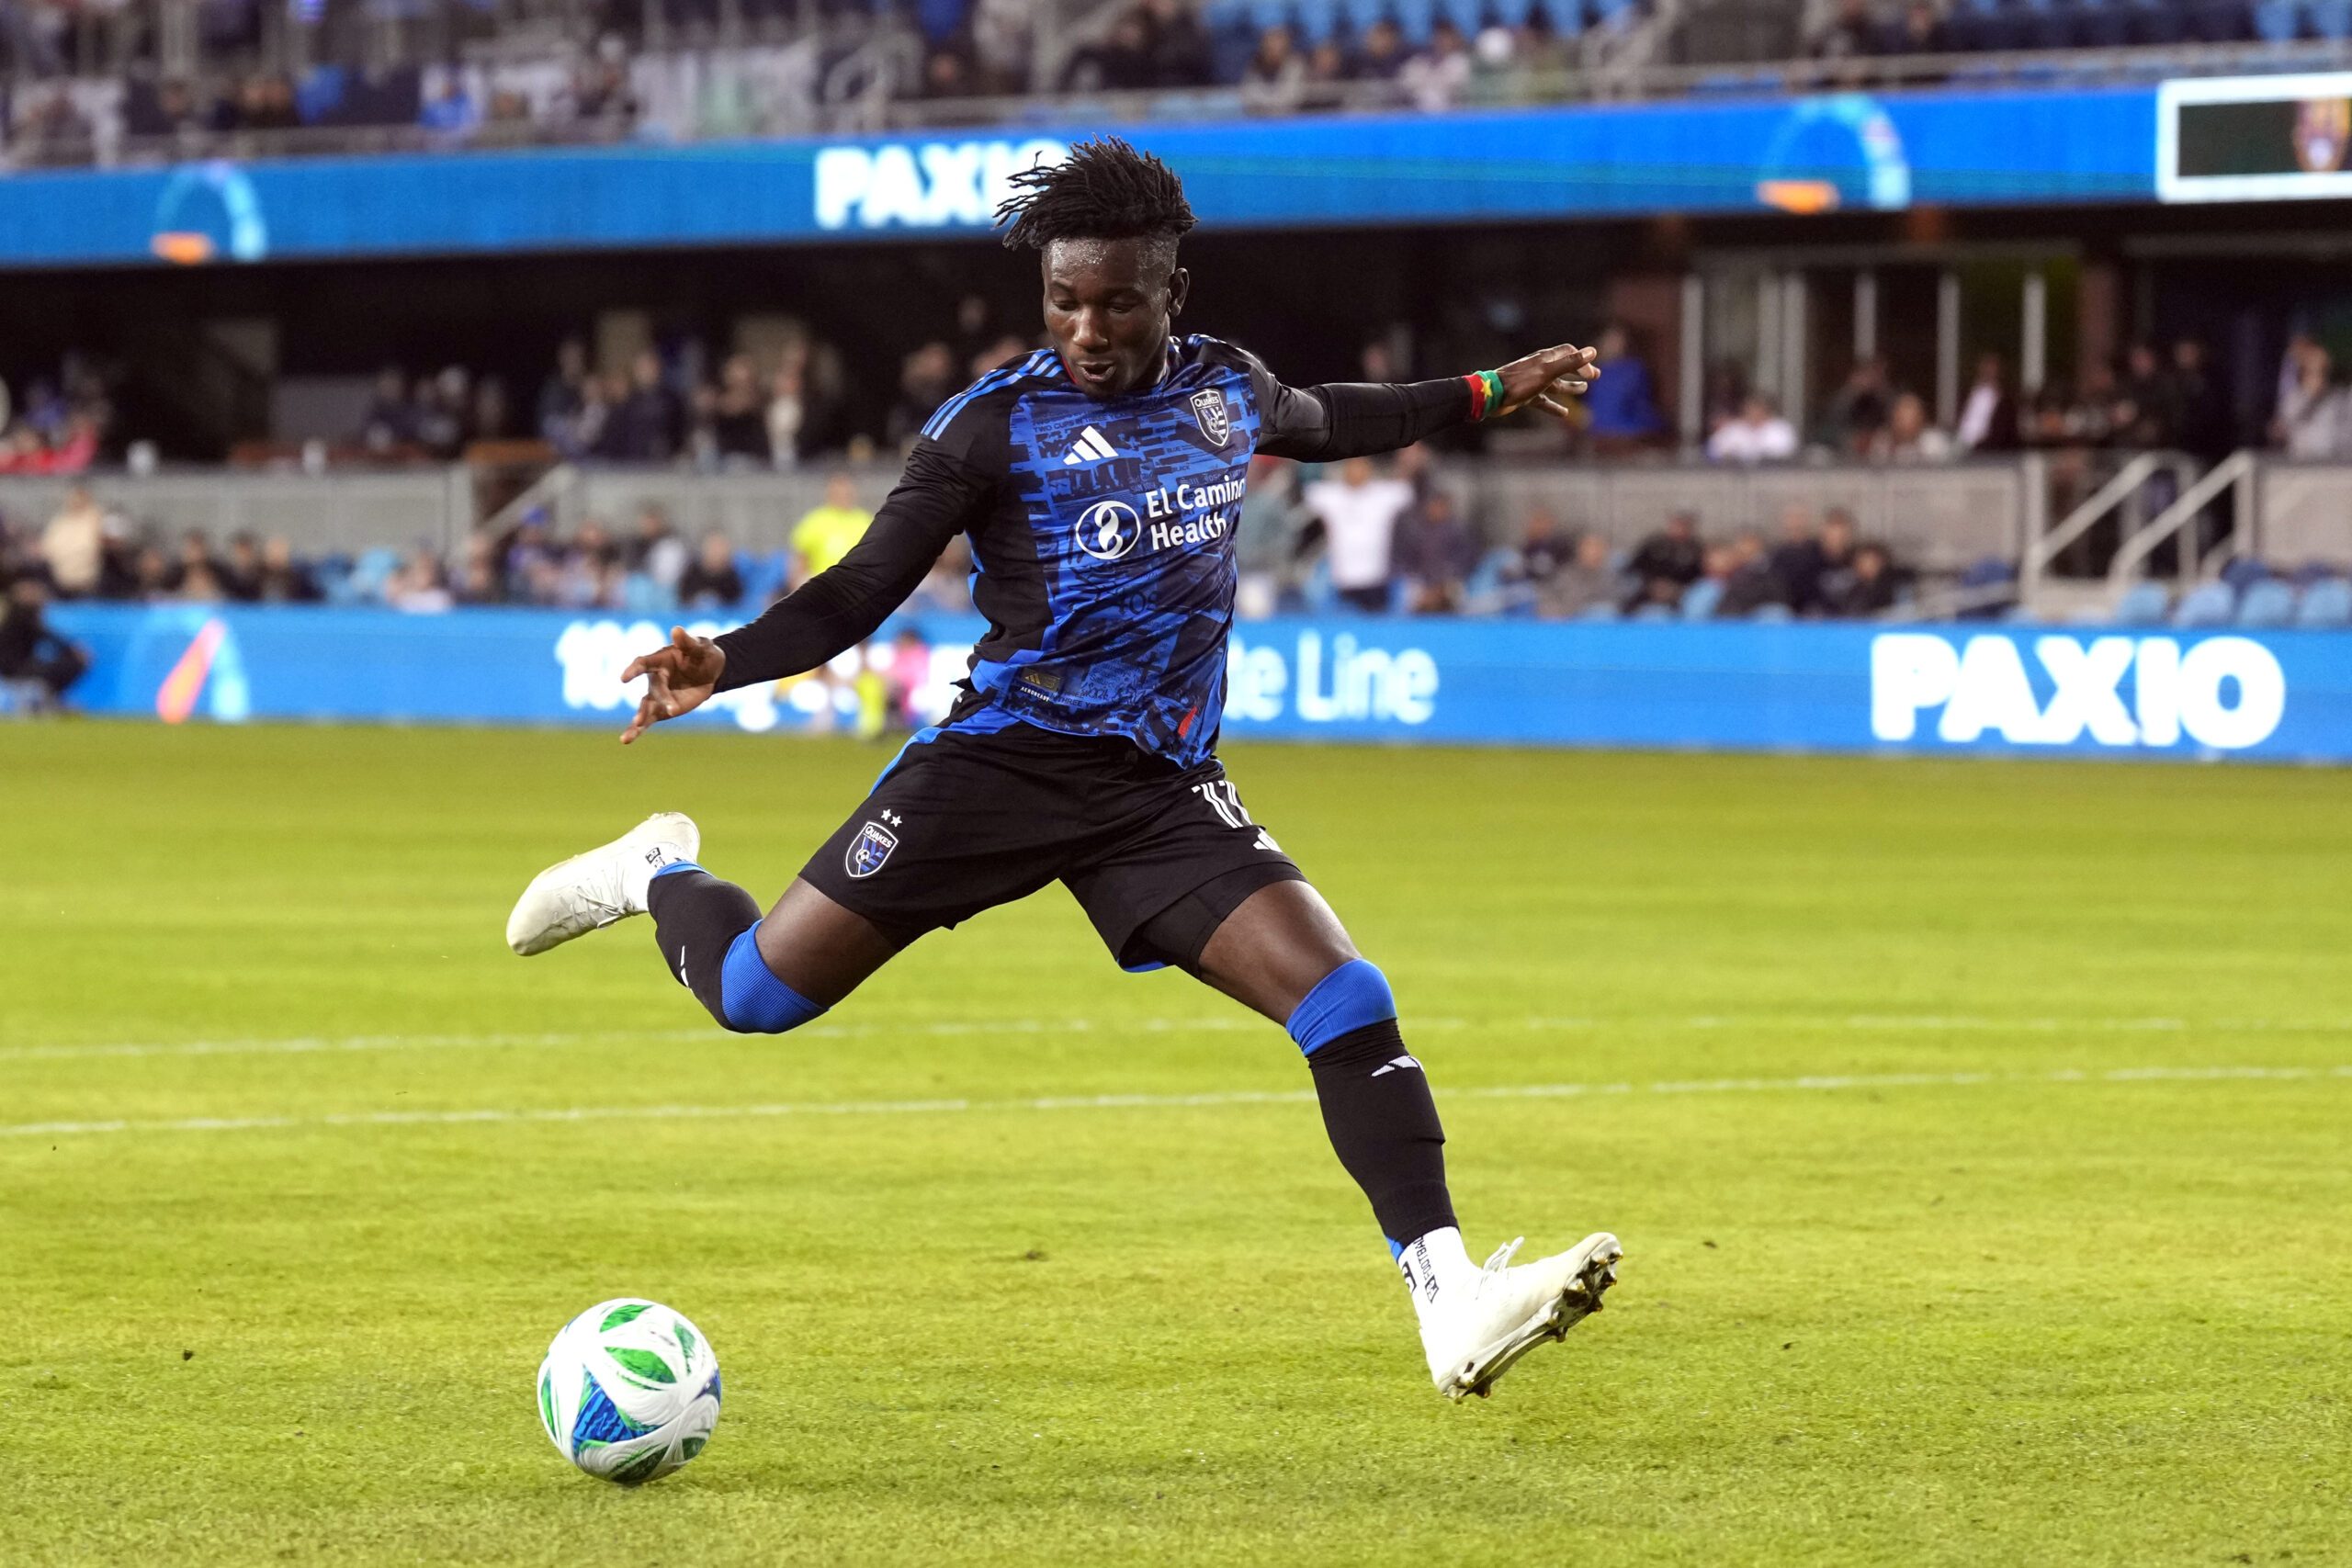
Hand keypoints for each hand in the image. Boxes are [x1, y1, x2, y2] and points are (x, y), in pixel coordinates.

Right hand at [618, 626, 725, 743]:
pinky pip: (648, 720)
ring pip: (645, 707)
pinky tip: (625, 739)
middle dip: (663, 699)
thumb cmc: (704, 654)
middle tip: (673, 710)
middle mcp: (655, 678)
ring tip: (635, 726)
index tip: (624, 678)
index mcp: (660, 660)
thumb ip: (688, 642)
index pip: (643, 663)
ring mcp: (657, 695)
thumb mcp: (701, 647)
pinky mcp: (661, 710)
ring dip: (640, 717)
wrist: (711, 672)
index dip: (634, 670)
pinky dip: (637, 730)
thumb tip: (676, 630)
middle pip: (655, 690)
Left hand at [1495, 343, 1601, 422]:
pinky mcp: (1525, 396)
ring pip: (1555, 384)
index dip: (1582, 360)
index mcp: (1545, 358)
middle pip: (1564, 367)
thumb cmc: (1520, 382)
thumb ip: (1570, 362)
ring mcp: (1532, 382)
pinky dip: (1554, 406)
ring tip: (1583, 390)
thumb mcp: (1548, 372)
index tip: (1592, 373)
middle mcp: (1540, 368)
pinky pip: (1544, 400)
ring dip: (1570, 387)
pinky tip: (1564, 413)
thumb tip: (1592, 352)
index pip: (1569, 353)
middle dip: (1580, 371)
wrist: (1492, 395)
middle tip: (1595, 377)